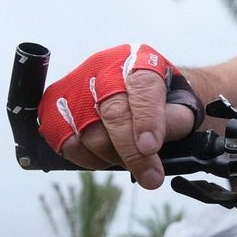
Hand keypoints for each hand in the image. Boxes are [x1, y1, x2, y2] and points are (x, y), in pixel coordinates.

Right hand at [39, 44, 201, 188]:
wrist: (145, 94)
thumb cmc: (164, 100)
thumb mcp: (182, 105)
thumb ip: (175, 121)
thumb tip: (150, 146)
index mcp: (139, 59)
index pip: (142, 86)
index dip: (146, 119)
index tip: (151, 148)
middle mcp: (103, 67)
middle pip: (112, 111)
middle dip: (132, 152)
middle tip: (151, 177)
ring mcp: (76, 85)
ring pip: (88, 132)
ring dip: (113, 157)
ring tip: (134, 163)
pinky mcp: (55, 105)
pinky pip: (66, 142)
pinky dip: (89, 159)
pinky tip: (108, 158)